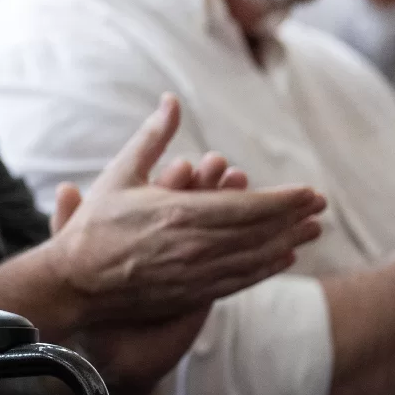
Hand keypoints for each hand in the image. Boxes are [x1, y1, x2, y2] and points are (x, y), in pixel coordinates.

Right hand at [44, 94, 323, 322]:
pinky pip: (238, 281)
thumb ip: (153, 138)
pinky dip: (264, 269)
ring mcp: (194, 273)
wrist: (74, 281)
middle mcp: (194, 246)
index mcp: (180, 212)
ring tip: (310, 233)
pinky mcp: (189, 294)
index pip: (248, 207)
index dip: (284, 200)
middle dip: (294, 219)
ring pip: (253, 258)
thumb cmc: (94, 225)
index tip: (311, 192)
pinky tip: (280, 260)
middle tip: (321, 209)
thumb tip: (171, 100)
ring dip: (286, 244)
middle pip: (259, 232)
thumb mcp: (120, 174)